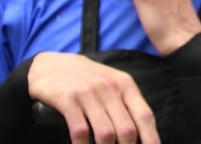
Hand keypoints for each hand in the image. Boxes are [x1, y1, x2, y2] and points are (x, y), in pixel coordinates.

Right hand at [28, 52, 159, 143]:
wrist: (49, 64)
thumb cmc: (85, 78)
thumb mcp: (110, 83)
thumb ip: (125, 104)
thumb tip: (140, 133)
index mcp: (125, 84)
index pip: (144, 115)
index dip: (151, 138)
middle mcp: (109, 87)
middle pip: (127, 129)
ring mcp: (88, 93)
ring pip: (106, 133)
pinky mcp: (68, 99)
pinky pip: (80, 131)